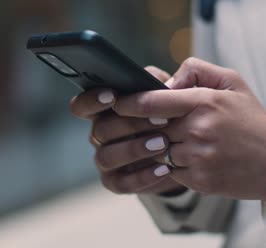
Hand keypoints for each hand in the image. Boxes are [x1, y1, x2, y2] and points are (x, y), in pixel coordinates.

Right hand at [70, 66, 184, 194]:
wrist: (182, 150)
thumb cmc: (169, 113)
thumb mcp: (166, 92)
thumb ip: (159, 81)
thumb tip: (164, 83)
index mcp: (103, 111)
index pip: (82, 105)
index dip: (91, 100)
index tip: (111, 96)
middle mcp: (99, 135)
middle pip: (100, 130)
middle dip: (130, 124)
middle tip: (160, 120)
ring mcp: (106, 159)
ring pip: (107, 157)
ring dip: (135, 149)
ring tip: (163, 144)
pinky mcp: (117, 182)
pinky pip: (121, 183)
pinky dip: (143, 177)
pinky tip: (164, 168)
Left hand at [112, 58, 265, 200]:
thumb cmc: (251, 120)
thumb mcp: (232, 82)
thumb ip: (197, 70)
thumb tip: (166, 81)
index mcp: (204, 102)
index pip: (152, 101)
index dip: (128, 102)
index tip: (117, 102)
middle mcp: (198, 130)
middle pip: (150, 128)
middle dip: (142, 126)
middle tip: (139, 124)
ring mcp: (197, 158)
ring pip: (158, 151)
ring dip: (159, 147)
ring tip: (175, 141)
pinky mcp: (198, 180)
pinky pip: (170, 171)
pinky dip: (172, 165)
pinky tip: (188, 158)